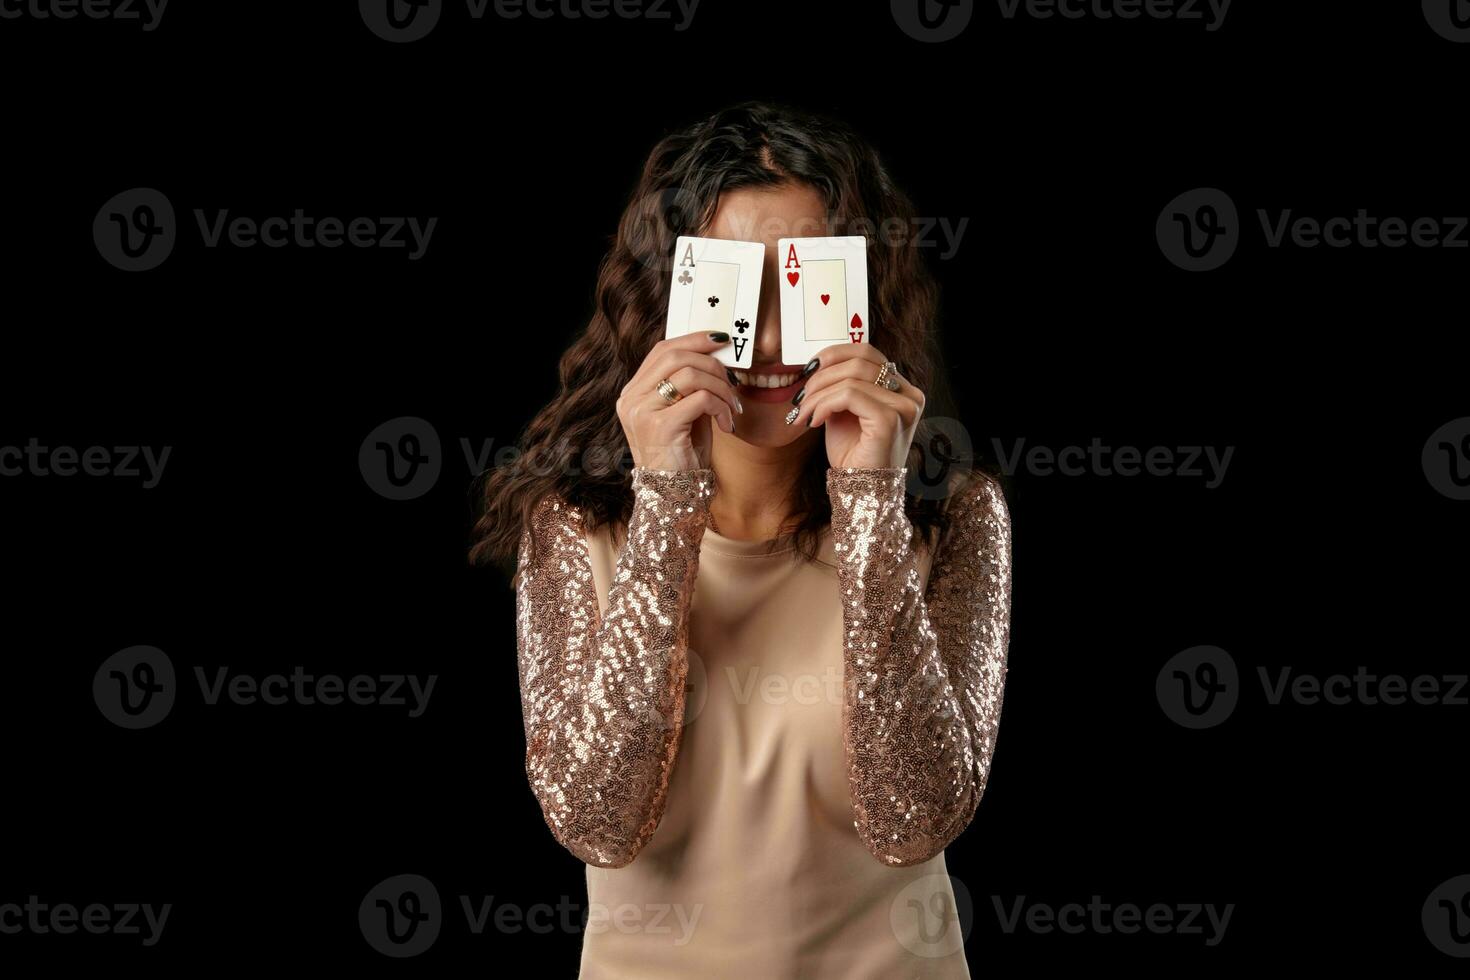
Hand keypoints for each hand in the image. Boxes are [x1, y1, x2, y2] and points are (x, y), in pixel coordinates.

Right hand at [617, 331, 743, 471]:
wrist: (672, 497)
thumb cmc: (681, 456)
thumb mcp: (683, 413)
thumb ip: (690, 386)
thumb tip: (715, 357)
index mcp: (632, 393)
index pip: (662, 350)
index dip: (693, 339)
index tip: (720, 340)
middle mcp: (631, 399)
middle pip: (675, 355)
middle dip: (712, 363)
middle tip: (732, 382)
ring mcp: (642, 412)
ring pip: (690, 374)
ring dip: (721, 388)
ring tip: (731, 408)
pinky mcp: (661, 426)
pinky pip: (701, 399)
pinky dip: (721, 407)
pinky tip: (727, 424)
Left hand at [785, 344, 922, 468]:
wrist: (861, 489)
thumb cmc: (854, 453)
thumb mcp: (845, 410)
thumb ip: (840, 386)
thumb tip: (816, 365)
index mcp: (902, 389)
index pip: (867, 352)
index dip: (834, 354)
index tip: (808, 370)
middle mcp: (909, 395)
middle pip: (859, 361)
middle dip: (821, 377)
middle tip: (800, 397)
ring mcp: (903, 407)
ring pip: (851, 378)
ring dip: (818, 394)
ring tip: (803, 413)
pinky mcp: (890, 420)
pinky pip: (850, 395)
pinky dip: (825, 404)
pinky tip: (814, 421)